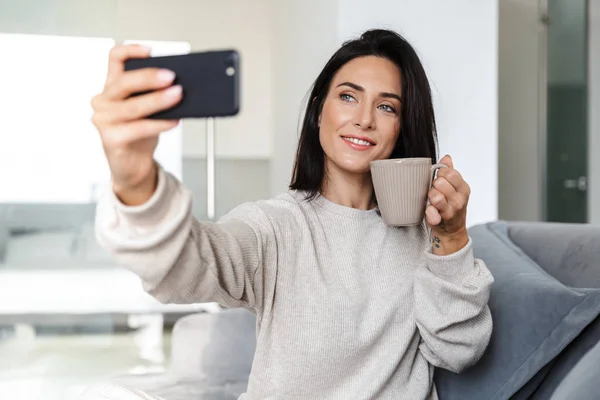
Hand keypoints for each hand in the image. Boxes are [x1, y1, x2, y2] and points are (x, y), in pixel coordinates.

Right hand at [91, 44, 182, 204]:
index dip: (131, 51)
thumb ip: (154, 95)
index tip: (151, 51)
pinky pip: (139, 128)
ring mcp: (104, 121)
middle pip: (124, 82)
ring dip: (158, 100)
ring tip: (178, 96)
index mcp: (111, 87)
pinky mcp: (112, 139)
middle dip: (150, 77)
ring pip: (133, 106)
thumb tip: (179, 85)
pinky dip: (159, 123)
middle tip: (172, 77)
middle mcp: (103, 101)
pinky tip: (174, 121)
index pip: (114, 59)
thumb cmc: (140, 134)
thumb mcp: (146, 110)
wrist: (133, 166)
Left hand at [425, 155, 469, 253]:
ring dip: (430, 197)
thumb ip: (449, 171)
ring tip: (433, 201)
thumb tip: (446, 157)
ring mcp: (451, 211)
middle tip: (435, 192)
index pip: (449, 172)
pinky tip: (430, 211)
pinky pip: (430, 212)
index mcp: (463, 188)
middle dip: (434, 186)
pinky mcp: (441, 221)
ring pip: (435, 196)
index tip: (439, 180)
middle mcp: (459, 199)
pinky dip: (428, 211)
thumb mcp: (453, 187)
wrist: (451, 230)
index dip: (440, 174)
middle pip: (440, 182)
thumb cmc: (450, 205)